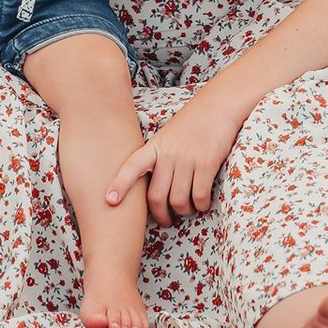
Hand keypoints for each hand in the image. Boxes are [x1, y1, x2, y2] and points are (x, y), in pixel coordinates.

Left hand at [104, 85, 251, 225]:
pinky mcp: (206, 164)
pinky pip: (199, 196)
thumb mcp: (167, 135)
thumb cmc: (192, 123)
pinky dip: (201, 205)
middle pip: (156, 196)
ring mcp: (187, 159)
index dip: (120, 185)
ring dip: (184, 211)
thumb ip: (158, 156)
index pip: (132, 166)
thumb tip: (153, 185)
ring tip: (188, 210)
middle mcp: (168, 153)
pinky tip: (203, 203)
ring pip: (178, 200)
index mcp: (155, 146)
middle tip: (166, 221)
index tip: (109, 200)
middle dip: (160, 215)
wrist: (218, 106)